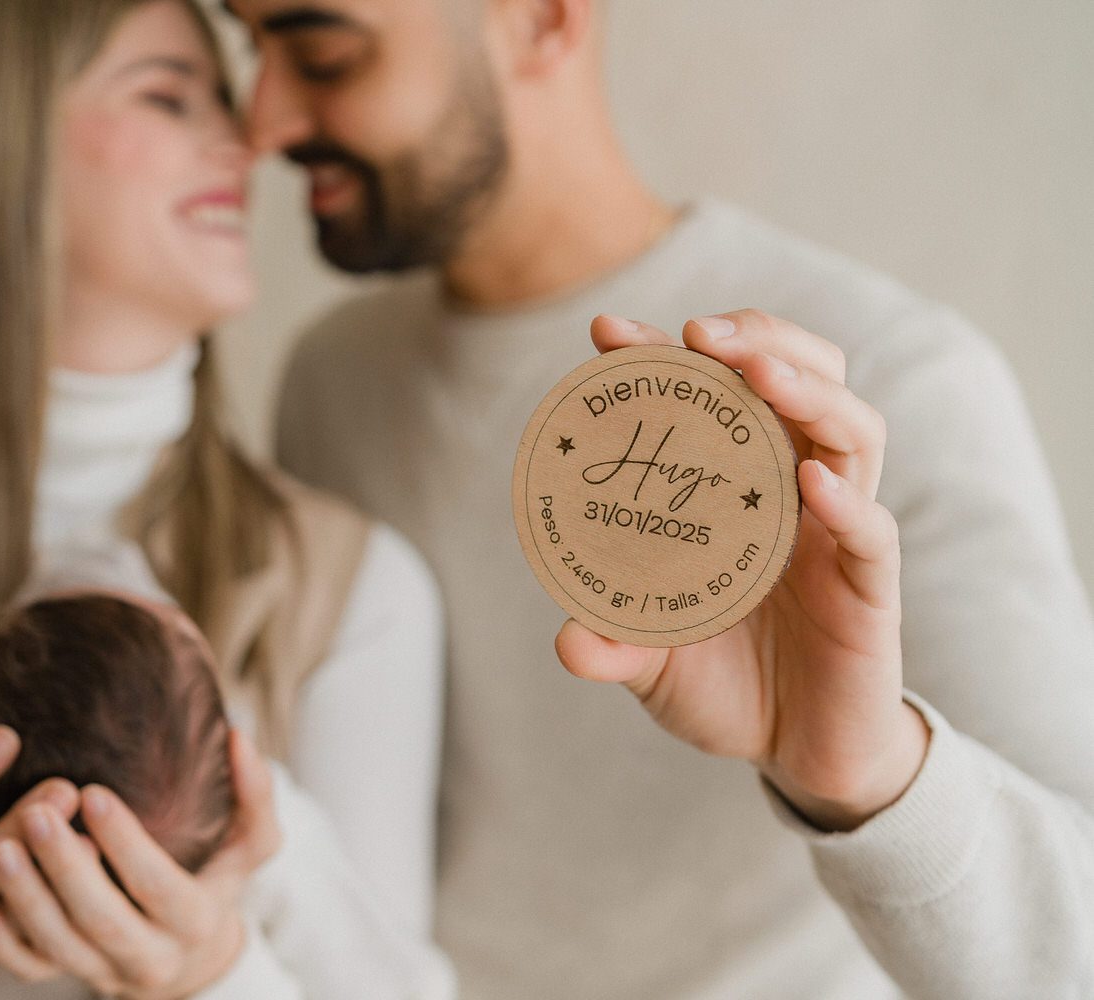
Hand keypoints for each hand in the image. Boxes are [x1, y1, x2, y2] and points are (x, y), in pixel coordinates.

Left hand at [0, 728, 281, 996]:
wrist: (190, 954)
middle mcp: (151, 956)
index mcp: (195, 919)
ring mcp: (106, 971)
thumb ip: (254, 795)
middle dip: (65, 868)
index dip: (126, 844)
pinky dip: (3, 944)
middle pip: (102, 918)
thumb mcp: (249, 844)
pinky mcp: (72, 976)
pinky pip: (31, 969)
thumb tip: (238, 736)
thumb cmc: (215, 879)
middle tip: (34, 813)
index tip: (93, 793)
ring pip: (59, 946)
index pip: (157, 884)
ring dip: (26, 899)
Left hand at [555, 311, 928, 830]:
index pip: (712, 399)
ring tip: (757, 371)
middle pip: (800, 380)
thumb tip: (567, 641)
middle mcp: (793, 495)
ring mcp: (838, 534)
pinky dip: (846, 502)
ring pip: (851, 433)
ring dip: (808, 391)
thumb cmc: (729, 689)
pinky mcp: (871, 588)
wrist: (802, 758)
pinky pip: (872, 532)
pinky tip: (812, 483)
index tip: (608, 332)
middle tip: (696, 330)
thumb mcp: (653, 666)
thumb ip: (614, 647)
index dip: (665, 358)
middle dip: (755, 338)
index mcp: (737, 492)